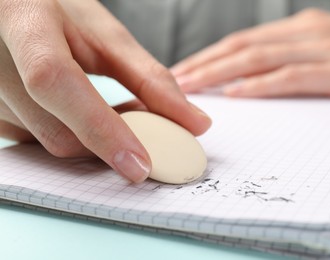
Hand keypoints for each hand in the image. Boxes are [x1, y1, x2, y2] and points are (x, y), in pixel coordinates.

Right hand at [0, 0, 210, 182]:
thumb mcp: (107, 36)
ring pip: (50, 142)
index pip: (55, 82)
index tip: (140, 164)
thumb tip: (194, 123)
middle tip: (146, 125)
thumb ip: (151, 79)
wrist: (17, 11)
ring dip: (94, 138)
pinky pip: (40, 141)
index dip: (100, 127)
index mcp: (23, 22)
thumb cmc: (60, 13)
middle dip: (110, 141)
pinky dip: (74, 136)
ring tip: (114, 110)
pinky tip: (86, 115)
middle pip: (58, 130)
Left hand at [172, 9, 329, 97]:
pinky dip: (260, 85)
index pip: (241, 41)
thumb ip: (284, 58)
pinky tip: (236, 93)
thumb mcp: (320, 46)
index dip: (208, 55)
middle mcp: (302, 33)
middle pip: (241, 48)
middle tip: (174, 80)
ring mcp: (320, 50)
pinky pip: (290, 77)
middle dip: (204, 64)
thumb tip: (244, 79)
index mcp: (296, 28)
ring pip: (257, 59)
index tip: (183, 69)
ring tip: (191, 87)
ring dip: (220, 73)